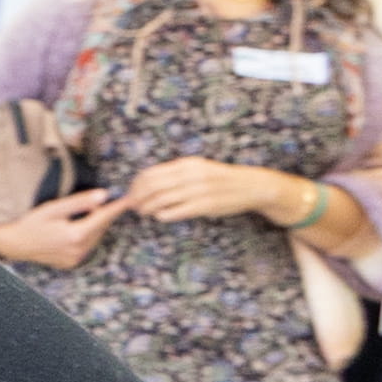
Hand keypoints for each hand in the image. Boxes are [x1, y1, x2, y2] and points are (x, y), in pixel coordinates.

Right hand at [0, 187, 123, 270]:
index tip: (131, 199)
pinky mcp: (71, 263)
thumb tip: (104, 195)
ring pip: (95, 237)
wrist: (13, 245)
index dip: (118, 207)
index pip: (104, 217)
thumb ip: (79, 202)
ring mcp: (75, 258)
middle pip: (101, 227)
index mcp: (76, 235)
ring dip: (93, 226)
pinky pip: (86, 246)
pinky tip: (70, 231)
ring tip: (77, 218)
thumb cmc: (30, 223)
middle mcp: (79, 250)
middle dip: (103, 214)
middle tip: (95, 203)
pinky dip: (85, 236)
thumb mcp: (53, 208)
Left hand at [115, 153, 315, 225]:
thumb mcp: (198, 168)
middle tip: (133, 206)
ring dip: (147, 208)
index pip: (150, 173)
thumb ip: (175, 174)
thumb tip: (145, 182)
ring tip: (144, 213)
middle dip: (137, 198)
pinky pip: (176, 212)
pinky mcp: (205, 206)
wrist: (251, 186)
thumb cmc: (220, 179)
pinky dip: (163, 215)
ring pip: (161, 200)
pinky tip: (160, 217)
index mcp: (187, 164)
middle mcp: (191, 175)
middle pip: (151, 187)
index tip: (130, 193)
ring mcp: (198, 190)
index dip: (135, 185)